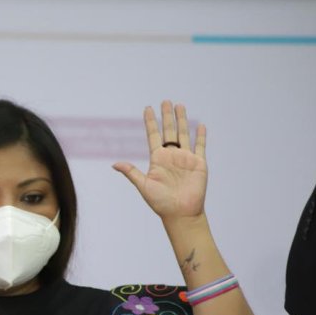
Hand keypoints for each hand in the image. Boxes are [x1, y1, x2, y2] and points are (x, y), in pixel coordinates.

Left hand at [113, 100, 206, 219]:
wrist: (180, 213)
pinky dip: (201, 136)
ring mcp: (185, 159)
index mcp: (157, 159)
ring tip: (180, 105)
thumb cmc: (160, 203)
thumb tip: (114, 164)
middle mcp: (171, 156)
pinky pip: (200, 146)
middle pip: (169, 131)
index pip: (153, 135)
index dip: (151, 122)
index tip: (147, 108)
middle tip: (165, 101)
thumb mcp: (144, 186)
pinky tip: (200, 125)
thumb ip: (131, 172)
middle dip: (167, 116)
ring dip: (182, 120)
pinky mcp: (199, 164)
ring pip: (184, 134)